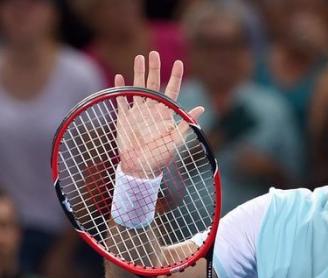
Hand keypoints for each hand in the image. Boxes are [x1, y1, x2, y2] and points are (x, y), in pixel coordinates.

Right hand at [115, 51, 203, 177]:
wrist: (140, 168)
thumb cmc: (160, 157)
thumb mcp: (175, 140)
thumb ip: (185, 123)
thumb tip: (202, 108)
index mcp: (165, 113)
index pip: (172, 90)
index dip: (175, 76)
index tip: (178, 62)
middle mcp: (152, 110)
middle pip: (154, 84)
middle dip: (154, 68)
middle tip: (153, 52)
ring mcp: (138, 113)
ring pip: (138, 88)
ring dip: (138, 73)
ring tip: (139, 58)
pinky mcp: (124, 118)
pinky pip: (122, 100)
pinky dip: (120, 89)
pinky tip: (120, 77)